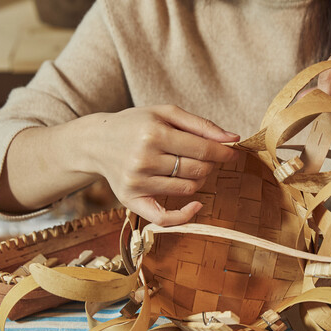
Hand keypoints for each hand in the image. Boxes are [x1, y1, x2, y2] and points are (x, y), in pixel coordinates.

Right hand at [78, 105, 243, 225]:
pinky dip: (186, 215)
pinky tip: (197, 205)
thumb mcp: (165, 113)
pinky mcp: (130, 200)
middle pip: (197, 170)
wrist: (97, 141)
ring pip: (188, 189)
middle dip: (210, 163)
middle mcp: (143, 159)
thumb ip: (201, 125)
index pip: (202, 149)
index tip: (233, 153)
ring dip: (198, 180)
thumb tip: (233, 138)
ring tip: (189, 168)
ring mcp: (136, 182)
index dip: (223, 153)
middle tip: (205, 157)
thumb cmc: (136, 125)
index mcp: (154, 134)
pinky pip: (165, 217)